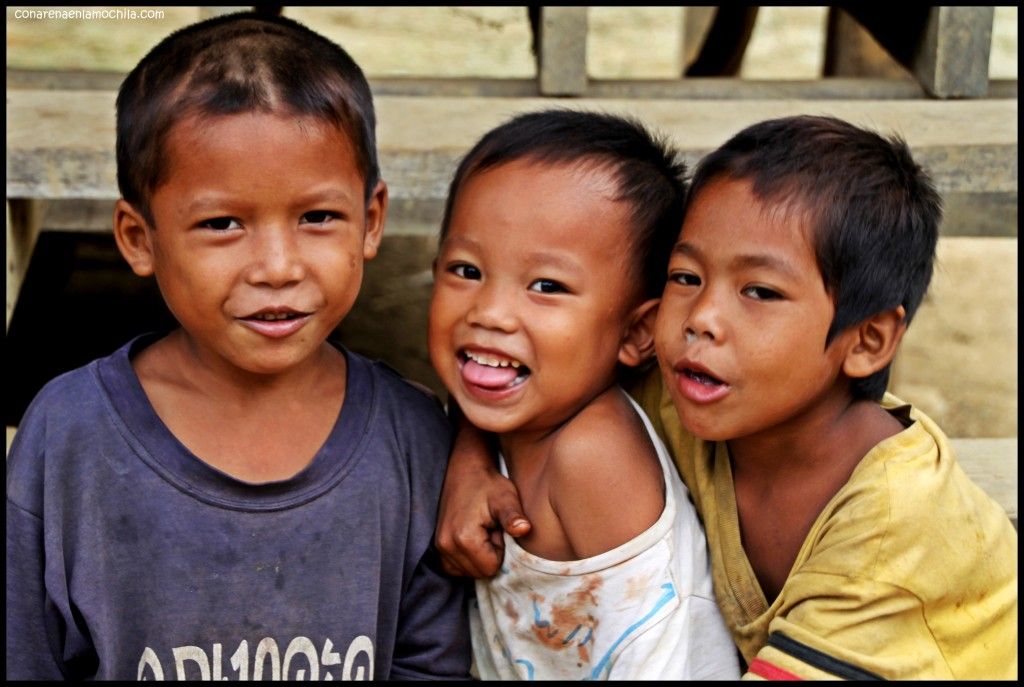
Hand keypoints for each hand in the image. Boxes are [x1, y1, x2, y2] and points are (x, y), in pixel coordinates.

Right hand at [435, 412, 530, 577]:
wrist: (465, 470)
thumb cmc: (489, 484)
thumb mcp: (505, 498)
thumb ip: (513, 516)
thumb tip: (525, 529)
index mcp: (464, 538)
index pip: (490, 568)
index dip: (499, 551)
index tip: (496, 529)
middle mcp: (446, 546)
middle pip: (478, 572)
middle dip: (488, 554)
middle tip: (489, 528)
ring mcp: (438, 546)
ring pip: (467, 571)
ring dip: (478, 555)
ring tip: (481, 530)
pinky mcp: (436, 545)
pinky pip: (455, 567)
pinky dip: (466, 557)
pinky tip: (472, 536)